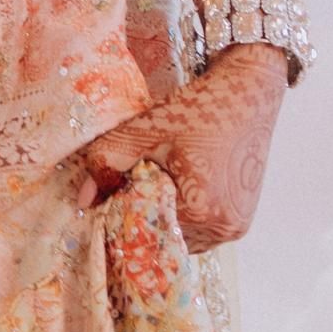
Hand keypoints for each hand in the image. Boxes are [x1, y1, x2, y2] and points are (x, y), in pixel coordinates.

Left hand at [78, 45, 288, 250]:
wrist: (248, 93)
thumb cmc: (197, 108)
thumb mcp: (145, 130)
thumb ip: (107, 161)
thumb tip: (84, 201)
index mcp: (200, 208)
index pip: (144, 226)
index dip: (120, 212)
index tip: (108, 194)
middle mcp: (222, 227)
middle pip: (163, 236)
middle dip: (142, 216)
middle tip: (130, 185)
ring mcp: (235, 227)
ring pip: (181, 238)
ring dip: (163, 218)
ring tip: (158, 182)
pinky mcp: (241, 221)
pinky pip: (200, 233)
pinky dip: (183, 217)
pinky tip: (177, 189)